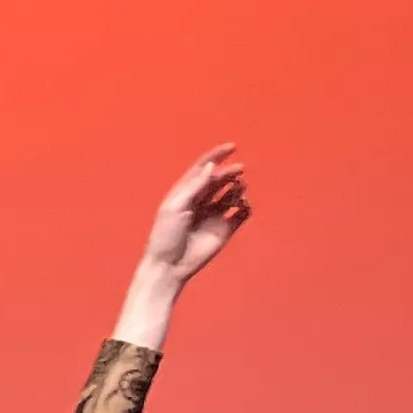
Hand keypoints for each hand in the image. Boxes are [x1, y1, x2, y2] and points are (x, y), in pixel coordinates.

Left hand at [133, 145, 251, 296]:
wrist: (170, 265)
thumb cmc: (166, 236)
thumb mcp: (176, 207)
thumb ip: (194, 186)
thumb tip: (211, 167)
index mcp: (185, 194)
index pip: (202, 170)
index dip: (216, 156)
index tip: (231, 147)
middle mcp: (201, 202)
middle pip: (219, 180)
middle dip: (229, 172)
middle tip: (238, 170)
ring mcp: (214, 215)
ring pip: (232, 194)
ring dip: (237, 188)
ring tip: (236, 190)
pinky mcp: (225, 229)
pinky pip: (241, 213)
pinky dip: (245, 206)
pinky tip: (242, 205)